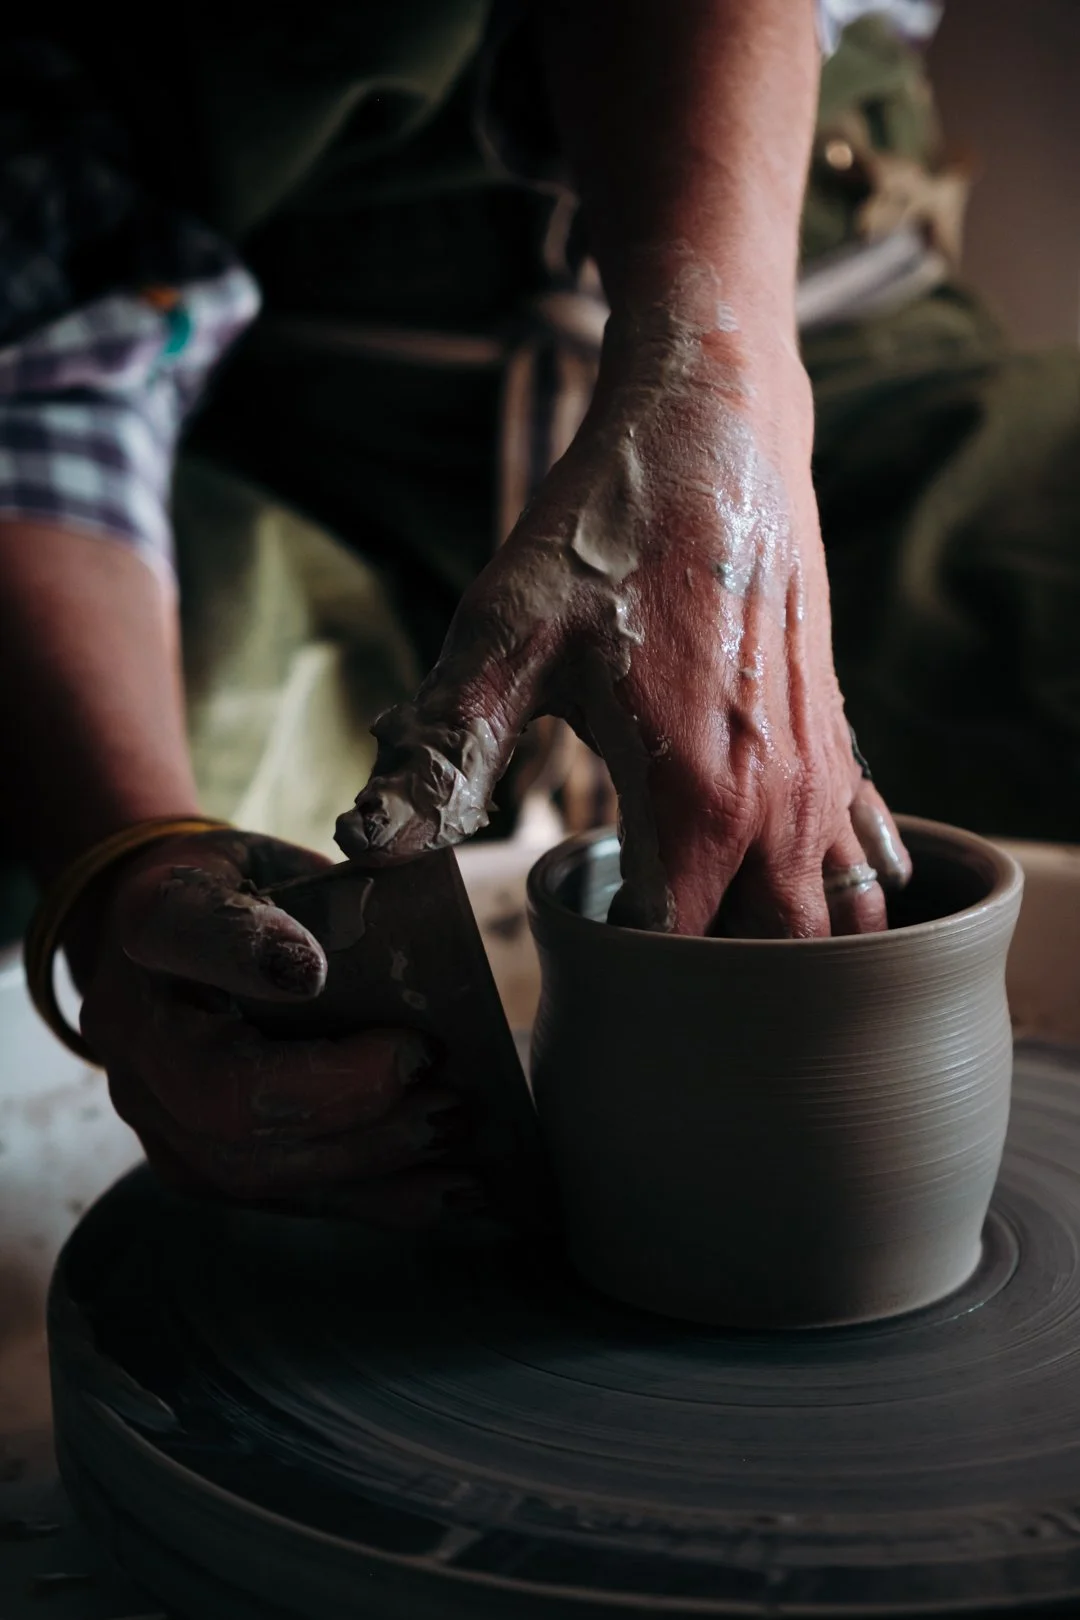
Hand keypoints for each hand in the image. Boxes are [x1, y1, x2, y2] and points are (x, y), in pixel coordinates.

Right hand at [76, 828, 479, 1225]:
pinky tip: (451, 1188)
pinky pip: (280, 1199)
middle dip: (342, 1095)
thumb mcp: (278, 858)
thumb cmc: (242, 897)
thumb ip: (343, 876)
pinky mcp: (192, 1166)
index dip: (244, 954)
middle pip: (221, 1093)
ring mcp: (153, 1112)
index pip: (183, 933)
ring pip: (251, 1166)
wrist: (162, 953)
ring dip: (369, 1155)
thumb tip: (427, 870)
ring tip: (453, 1126)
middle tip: (432, 1070)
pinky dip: (375, 1198)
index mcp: (153, 921)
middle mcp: (134, 1029)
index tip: (313, 969)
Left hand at [336, 294, 909, 936]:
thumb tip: (369, 844)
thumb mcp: (505, 636)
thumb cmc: (601, 529)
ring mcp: (821, 772)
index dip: (630, 987)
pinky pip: (863, 849)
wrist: (713, 427)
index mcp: (695, 800)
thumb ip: (446, 752)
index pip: (679, 958)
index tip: (584, 983)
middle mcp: (777, 803)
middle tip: (653, 988)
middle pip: (777, 960)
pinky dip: (836, 887)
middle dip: (721, 993)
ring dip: (787, 949)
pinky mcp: (837, 735)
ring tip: (722, 957)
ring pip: (835, 915)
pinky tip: (792, 886)